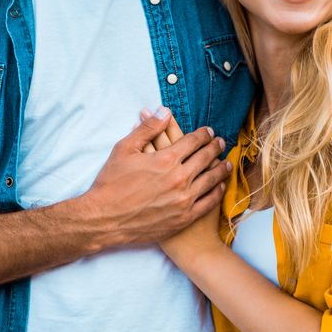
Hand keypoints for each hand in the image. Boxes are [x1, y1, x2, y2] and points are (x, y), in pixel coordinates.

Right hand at [78, 108, 229, 247]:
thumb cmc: (111, 184)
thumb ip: (147, 129)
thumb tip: (165, 111)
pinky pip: (208, 202)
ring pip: (212, 179)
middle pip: (206, 157)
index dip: (203, 134)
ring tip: (227, 163)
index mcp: (166, 159)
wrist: (104, 220)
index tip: (208, 131)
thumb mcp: (124, 149)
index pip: (193, 141)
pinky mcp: (184, 218)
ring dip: (221, 168)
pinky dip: (217, 192)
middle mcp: (179, 178)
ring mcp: (184, 199)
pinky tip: (219, 187)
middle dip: (215, 147)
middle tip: (221, 143)